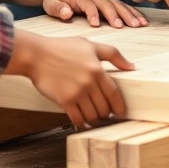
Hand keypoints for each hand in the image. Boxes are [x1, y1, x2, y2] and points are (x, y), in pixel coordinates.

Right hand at [10, 29, 134, 127]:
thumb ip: (113, 54)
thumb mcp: (90, 45)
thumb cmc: (62, 48)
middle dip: (106, 113)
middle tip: (105, 114)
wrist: (37, 55)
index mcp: (97, 69)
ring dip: (94, 119)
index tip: (120, 112)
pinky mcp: (64, 101)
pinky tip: (82, 121)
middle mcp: (89, 83)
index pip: (114, 94)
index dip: (119, 106)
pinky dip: (82, 123)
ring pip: (92, 116)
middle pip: (104, 107)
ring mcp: (76, 93)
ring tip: (94, 117)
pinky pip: (78, 119)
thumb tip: (131, 66)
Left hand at [42, 0, 147, 28]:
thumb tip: (66, 13)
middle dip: (117, 15)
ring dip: (130, 14)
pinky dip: (133, 13)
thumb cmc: (54, 0)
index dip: (92, 14)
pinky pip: (122, 6)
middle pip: (108, 4)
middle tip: (125, 26)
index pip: (89, 5)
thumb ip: (58, 8)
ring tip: (140, 24)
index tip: (96, 25)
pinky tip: (142, 21)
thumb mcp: (51, 4)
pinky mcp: (107, 1)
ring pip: (118, 5)